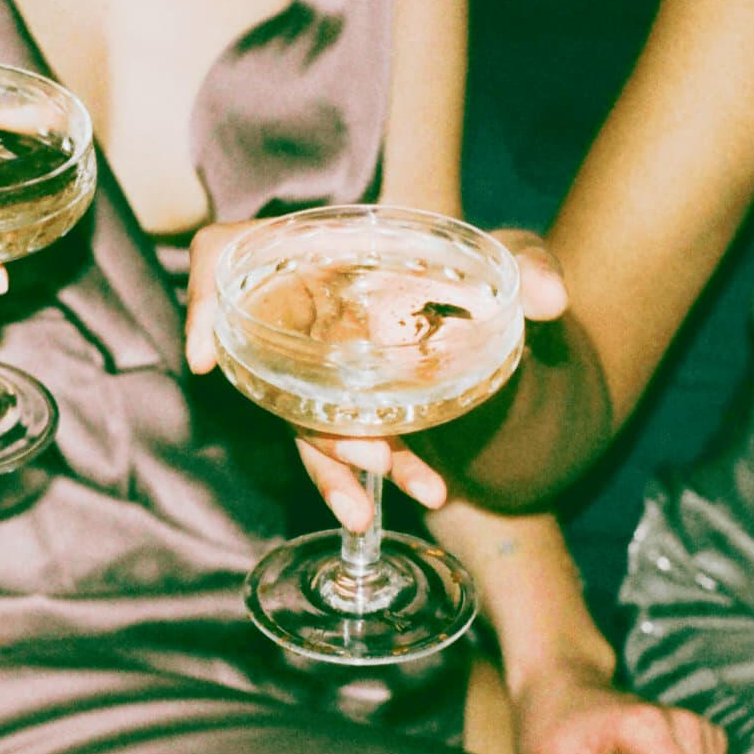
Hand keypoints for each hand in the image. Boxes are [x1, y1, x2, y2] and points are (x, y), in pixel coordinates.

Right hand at [182, 220, 570, 530]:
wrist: (501, 312)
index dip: (204, 305)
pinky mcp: (340, 405)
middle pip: (269, 368)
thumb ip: (528, 263)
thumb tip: (552, 300)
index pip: (225, 261)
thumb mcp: (505, 252)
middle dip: (317, 424)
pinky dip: (358, 478)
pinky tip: (400, 501)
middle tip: (375, 456)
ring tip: (409, 491)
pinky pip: (331, 444)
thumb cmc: (482, 267)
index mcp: (315, 255)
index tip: (201, 359)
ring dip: (343, 466)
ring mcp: (314, 364)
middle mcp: (301, 310)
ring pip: (302, 420)